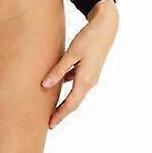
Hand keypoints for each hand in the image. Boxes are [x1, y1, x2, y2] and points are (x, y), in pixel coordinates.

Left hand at [41, 0, 117, 128]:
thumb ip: (58, 70)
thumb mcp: (71, 54)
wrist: (106, 27)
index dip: (60, 114)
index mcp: (85, 80)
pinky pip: (77, 83)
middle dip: (62, 112)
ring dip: (65, 101)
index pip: (71, 103)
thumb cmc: (88, 39)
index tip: (50, 124)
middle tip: (50, 122)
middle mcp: (90, 81)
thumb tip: (45, 85)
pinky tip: (58, 84)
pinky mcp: (90, 69)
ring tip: (52, 106)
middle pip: (74, 101)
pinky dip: (68, 87)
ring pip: (76, 93)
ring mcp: (91, 76)